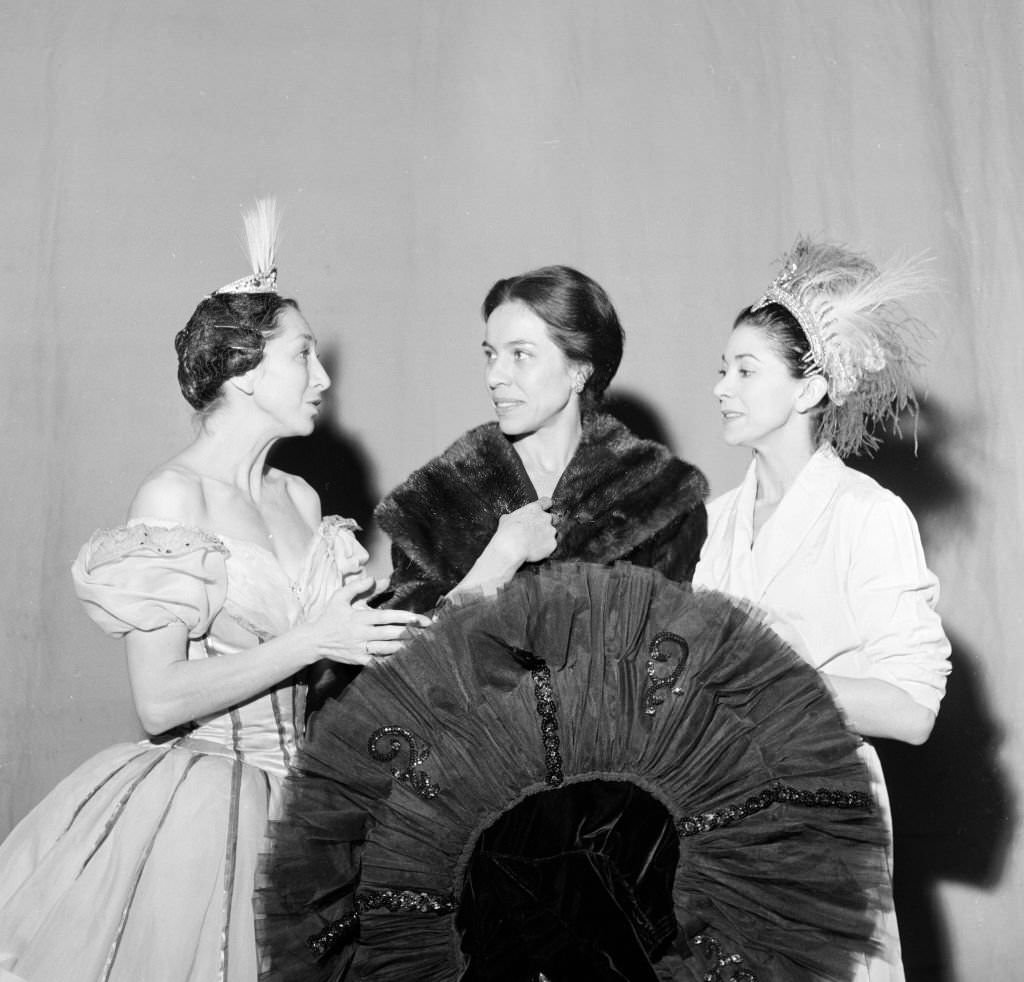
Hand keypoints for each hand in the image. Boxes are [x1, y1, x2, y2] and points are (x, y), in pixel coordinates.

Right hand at [306, 574, 430, 664]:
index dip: (404, 617)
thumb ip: (358, 587)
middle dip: (410, 632)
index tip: (419, 618)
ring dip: (405, 646)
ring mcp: (360, 649)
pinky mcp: (359, 660)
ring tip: (422, 643)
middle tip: (429, 631)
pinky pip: (379, 661)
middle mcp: (361, 634)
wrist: (313, 641)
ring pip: (387, 649)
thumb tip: (377, 579)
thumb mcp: (340, 597)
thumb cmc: (330, 616)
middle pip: (390, 634)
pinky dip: (392, 659)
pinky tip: (405, 657)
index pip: (385, 617)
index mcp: (359, 617)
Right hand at [491, 497, 557, 564]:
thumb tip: (509, 519)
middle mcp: (546, 518)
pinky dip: (545, 549)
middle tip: (538, 531)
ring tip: (534, 544)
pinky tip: (536, 551)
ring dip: (546, 537)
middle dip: (548, 524)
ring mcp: (551, 531)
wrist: (512, 548)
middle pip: (554, 518)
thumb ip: (513, 517)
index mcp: (534, 509)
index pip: (546, 502)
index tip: (544, 510)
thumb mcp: (505, 519)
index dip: (546, 506)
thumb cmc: (507, 532)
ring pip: (552, 533)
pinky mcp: (553, 544)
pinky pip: (551, 546)